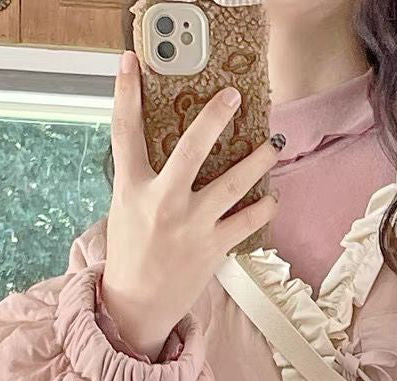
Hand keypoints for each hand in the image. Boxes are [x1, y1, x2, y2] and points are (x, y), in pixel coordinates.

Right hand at [101, 51, 280, 360]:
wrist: (139, 303)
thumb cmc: (133, 251)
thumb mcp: (126, 207)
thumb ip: (144, 177)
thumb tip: (172, 149)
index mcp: (132, 187)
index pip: (124, 130)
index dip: (125, 92)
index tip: (130, 61)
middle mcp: (162, 202)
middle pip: (190, 150)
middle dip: (214, 119)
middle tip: (233, 96)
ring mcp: (190, 225)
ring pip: (232, 184)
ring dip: (257, 162)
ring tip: (272, 146)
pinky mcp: (213, 248)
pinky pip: (247, 222)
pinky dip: (263, 208)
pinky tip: (272, 197)